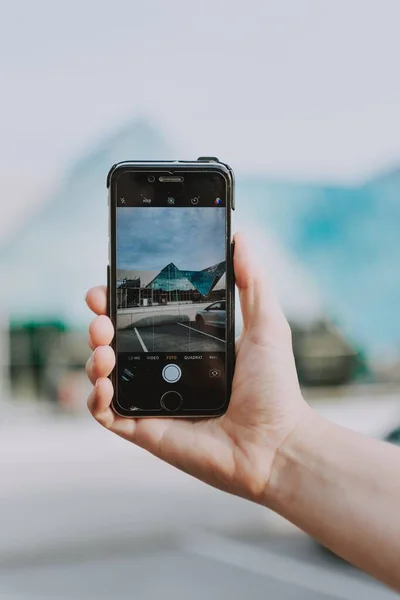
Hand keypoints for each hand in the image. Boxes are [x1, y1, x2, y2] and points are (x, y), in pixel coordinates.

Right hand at [85, 232, 310, 503]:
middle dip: (100, 323)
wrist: (277, 444)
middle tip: (100, 313)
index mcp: (187, 347)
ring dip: (93, 355)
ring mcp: (153, 400)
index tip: (108, 285)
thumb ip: (252, 282)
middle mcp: (166, 371)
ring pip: (105, 374)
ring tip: (103, 346)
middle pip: (116, 343)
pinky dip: (95, 398)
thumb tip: (242, 239)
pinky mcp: (145, 430)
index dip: (120, 302)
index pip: (142, 319)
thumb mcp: (266, 325)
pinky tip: (104, 382)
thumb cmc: (275, 388)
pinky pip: (107, 414)